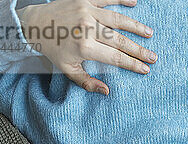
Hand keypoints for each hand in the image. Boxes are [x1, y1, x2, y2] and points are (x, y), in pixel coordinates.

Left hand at [17, 0, 157, 93]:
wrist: (34, 25)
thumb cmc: (52, 50)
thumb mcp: (68, 70)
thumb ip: (88, 82)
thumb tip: (107, 91)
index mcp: (85, 47)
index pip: (115, 58)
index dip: (132, 64)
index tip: (145, 69)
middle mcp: (88, 28)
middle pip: (120, 41)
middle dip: (139, 50)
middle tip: (153, 57)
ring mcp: (87, 11)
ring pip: (117, 19)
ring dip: (135, 26)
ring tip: (149, 33)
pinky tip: (135, 1)